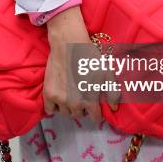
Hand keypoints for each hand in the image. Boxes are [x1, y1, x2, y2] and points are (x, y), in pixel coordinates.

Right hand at [44, 6, 118, 122]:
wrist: (69, 44)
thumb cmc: (90, 57)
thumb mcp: (106, 73)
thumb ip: (112, 92)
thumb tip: (113, 109)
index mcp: (90, 100)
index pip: (95, 117)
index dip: (96, 112)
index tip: (95, 106)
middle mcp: (74, 103)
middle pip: (80, 114)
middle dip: (83, 107)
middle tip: (83, 95)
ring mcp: (60, 99)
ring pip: (66, 112)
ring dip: (70, 106)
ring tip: (72, 94)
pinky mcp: (48, 94)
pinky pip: (51, 109)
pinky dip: (55, 106)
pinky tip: (60, 96)